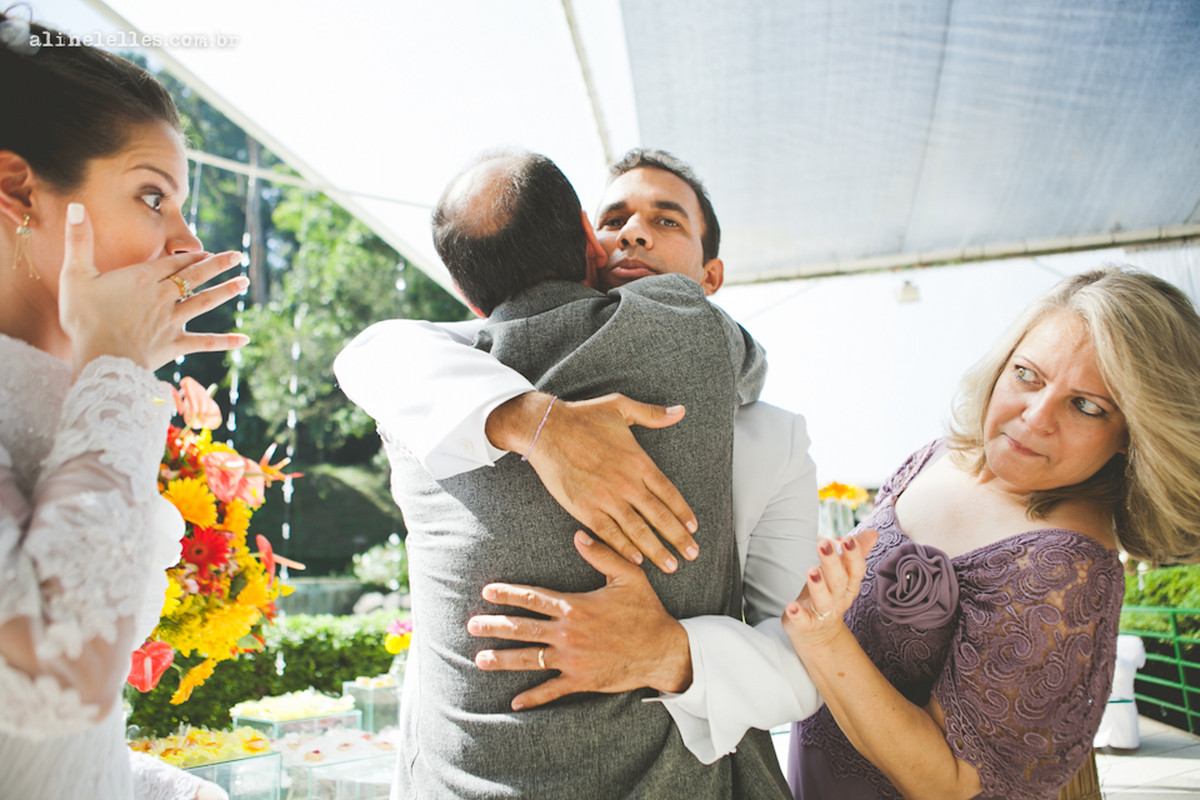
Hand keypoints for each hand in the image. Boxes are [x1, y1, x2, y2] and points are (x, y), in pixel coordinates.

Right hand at [58, 203, 249, 375]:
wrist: (101, 357)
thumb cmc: (84, 317)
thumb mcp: (75, 274)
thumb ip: (78, 240)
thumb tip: (75, 206)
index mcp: (142, 278)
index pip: (173, 263)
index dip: (191, 256)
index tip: (208, 251)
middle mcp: (163, 296)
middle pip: (195, 277)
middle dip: (218, 265)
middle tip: (238, 256)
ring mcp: (171, 321)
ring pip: (204, 302)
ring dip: (226, 291)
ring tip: (244, 282)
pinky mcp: (174, 344)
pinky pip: (204, 342)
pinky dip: (224, 342)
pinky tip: (244, 339)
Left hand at [467, 530, 690, 709]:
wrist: (663, 650)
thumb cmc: (646, 611)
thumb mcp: (628, 576)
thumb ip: (602, 554)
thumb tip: (578, 534)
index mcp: (575, 606)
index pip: (533, 598)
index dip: (507, 594)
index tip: (487, 592)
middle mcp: (568, 633)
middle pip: (522, 628)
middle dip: (494, 626)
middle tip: (470, 625)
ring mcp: (572, 659)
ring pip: (530, 659)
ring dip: (502, 659)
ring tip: (479, 659)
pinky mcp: (581, 680)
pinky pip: (552, 690)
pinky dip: (533, 697)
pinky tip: (514, 701)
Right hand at [488, 391, 697, 572]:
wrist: (546, 429)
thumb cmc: (583, 417)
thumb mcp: (621, 407)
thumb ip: (653, 414)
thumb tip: (680, 411)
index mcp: (638, 461)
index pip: (668, 493)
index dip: (683, 513)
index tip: (694, 528)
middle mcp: (626, 482)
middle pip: (659, 516)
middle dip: (678, 539)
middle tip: (692, 555)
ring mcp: (606, 497)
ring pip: (638, 530)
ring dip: (656, 550)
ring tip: (671, 566)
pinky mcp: (585, 508)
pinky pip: (609, 533)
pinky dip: (624, 548)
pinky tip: (637, 560)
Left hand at [782, 529, 877, 649]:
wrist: (818, 632)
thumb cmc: (829, 593)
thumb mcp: (843, 573)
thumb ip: (855, 553)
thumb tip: (873, 532)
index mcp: (850, 584)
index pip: (856, 569)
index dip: (854, 555)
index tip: (848, 538)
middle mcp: (839, 598)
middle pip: (838, 581)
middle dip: (832, 562)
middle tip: (823, 544)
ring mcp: (824, 613)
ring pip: (823, 600)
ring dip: (818, 585)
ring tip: (811, 570)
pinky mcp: (807, 625)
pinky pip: (804, 621)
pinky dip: (797, 615)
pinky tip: (791, 607)